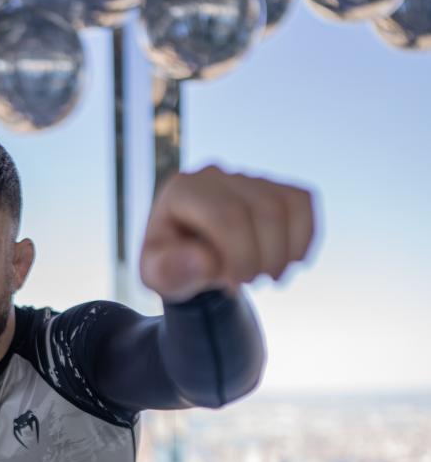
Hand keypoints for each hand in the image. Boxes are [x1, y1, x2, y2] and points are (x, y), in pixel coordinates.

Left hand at [139, 164, 317, 301]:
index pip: (227, 214)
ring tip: (268, 277)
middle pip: (264, 209)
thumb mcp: (158, 276)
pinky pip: (303, 203)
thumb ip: (170, 271)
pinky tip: (288, 262)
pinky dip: (304, 238)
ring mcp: (246, 178)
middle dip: (266, 257)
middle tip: (252, 284)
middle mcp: (215, 176)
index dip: (242, 255)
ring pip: (287, 206)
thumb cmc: (172, 266)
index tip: (235, 285)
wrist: (190, 261)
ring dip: (286, 252)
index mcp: (183, 190)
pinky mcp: (272, 187)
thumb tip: (204, 261)